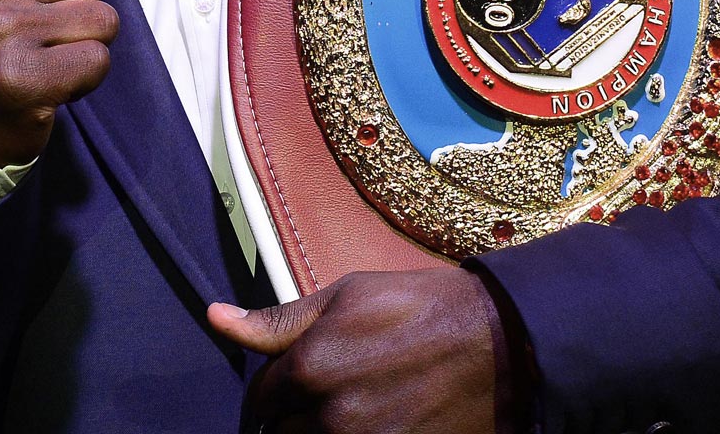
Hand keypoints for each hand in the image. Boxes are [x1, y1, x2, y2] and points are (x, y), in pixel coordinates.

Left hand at [208, 268, 516, 433]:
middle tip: (319, 398)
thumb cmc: (419, 308)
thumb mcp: (344, 299)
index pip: (259, 400)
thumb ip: (277, 321)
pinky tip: (369, 423)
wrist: (502, 344)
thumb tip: (216, 318)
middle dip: (290, 420)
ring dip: (317, 432)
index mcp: (309, 369)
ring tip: (344, 411)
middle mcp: (331, 418)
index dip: (267, 394)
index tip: (284, 389)